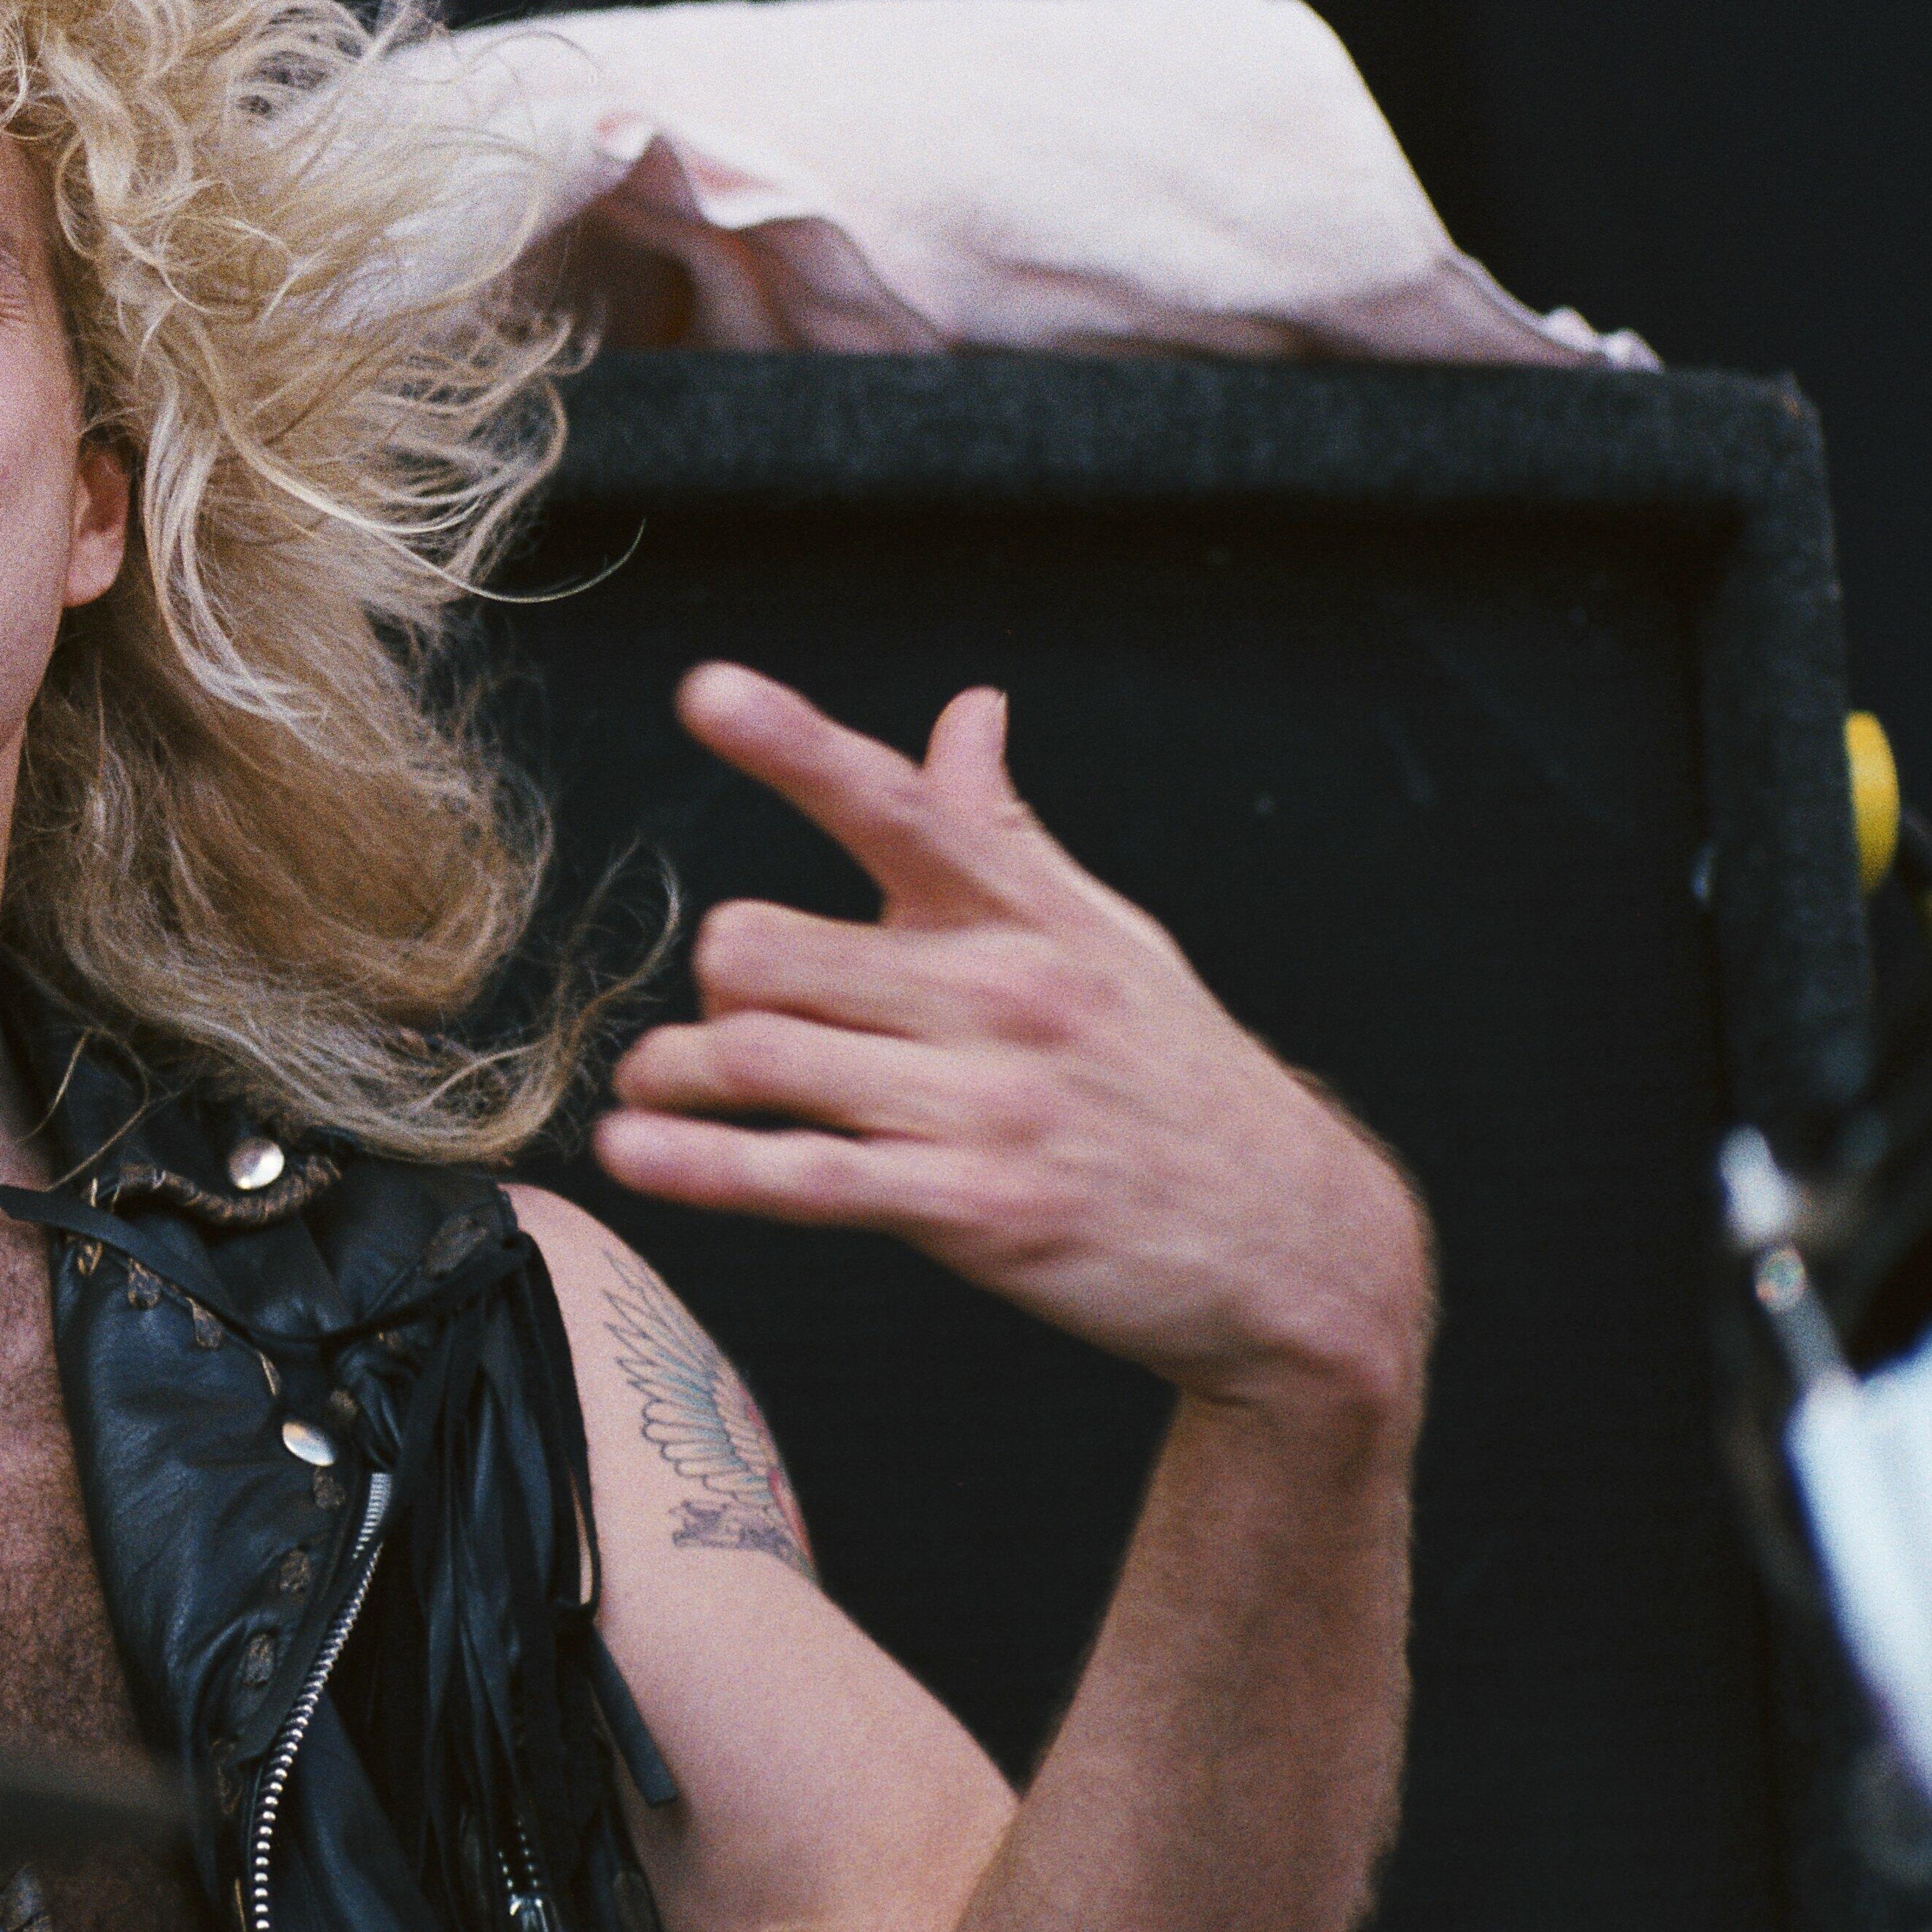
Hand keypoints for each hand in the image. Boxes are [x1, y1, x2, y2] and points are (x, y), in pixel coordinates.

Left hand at [595, 664, 1428, 1421]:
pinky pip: (802, 1177)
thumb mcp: (1106, 935)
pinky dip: (701, 1168)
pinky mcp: (972, 1208)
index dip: (792, 744)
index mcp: (1024, 911)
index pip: (895, 803)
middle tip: (722, 1007)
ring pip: (761, 1056)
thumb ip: (1006, 829)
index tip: (707, 691)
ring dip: (678, 1073)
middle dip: (718, 977)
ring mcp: (985, 1104)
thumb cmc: (1174, 1071)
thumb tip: (966, 710)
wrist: (1297, 1240)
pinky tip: (634, 1156)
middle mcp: (1000, 992)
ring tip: (654, 1087)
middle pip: (770, 946)